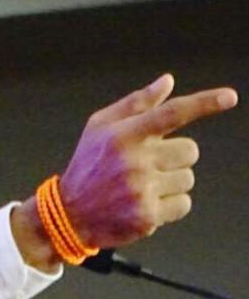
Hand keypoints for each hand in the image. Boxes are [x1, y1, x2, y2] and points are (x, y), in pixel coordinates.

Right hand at [59, 73, 237, 248]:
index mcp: (123, 136)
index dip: (203, 103)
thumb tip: (168, 82)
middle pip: (190, 152)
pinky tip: (145, 203)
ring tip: (142, 187)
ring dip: (171, 182)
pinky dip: (170, 205)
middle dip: (175, 157)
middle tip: (148, 165)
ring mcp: (142, 191)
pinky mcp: (148, 216)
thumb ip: (136, 104)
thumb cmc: (87, 166)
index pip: (171, 114)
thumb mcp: (99, 127)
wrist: (69, 214)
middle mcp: (134, 162)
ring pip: (187, 179)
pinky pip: (183, 204)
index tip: (229, 97)